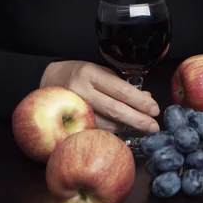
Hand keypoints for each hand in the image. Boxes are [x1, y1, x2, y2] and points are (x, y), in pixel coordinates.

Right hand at [40, 60, 159, 133]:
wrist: (48, 80)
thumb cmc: (78, 73)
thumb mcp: (99, 70)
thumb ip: (120, 84)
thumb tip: (145, 98)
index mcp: (90, 74)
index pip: (120, 90)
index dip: (140, 101)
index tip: (154, 109)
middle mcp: (81, 91)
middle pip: (115, 109)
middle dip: (138, 119)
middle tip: (153, 126)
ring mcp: (74, 109)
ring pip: (106, 124)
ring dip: (126, 126)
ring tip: (140, 125)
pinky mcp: (69, 123)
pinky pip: (96, 131)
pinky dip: (112, 131)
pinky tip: (121, 128)